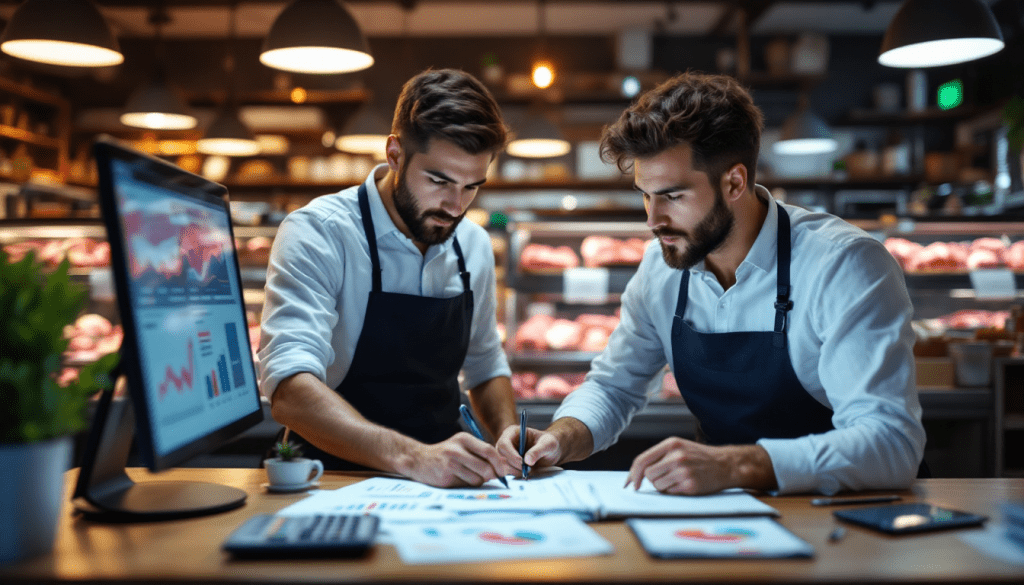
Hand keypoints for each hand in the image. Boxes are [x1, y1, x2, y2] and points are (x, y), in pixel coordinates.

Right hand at [400, 432, 509, 487]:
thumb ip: (479, 453)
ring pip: (478, 479)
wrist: (418, 459)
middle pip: (486, 467)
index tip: (502, 472)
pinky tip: (458, 479)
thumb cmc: (445, 455)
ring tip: (468, 476)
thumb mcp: (461, 446)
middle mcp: (457, 449)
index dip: (499, 464)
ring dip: (478, 481)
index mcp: (464, 439)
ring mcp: (450, 463)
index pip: (489, 451)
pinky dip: (467, 485)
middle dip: (491, 476)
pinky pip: (466, 485)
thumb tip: (502, 467)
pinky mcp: (446, 476)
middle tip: (489, 478)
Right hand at [495, 424, 563, 475]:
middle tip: (526, 470)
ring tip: (527, 472)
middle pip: (500, 456)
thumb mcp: (547, 444)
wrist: (551, 452)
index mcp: (513, 432)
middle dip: (512, 465)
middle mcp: (507, 443)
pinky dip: (514, 476)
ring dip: (513, 472)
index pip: (504, 443)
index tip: (522, 463)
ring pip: (501, 466)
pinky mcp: (508, 465)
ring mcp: (506, 454)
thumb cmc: (549, 442)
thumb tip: (527, 460)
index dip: (511, 455)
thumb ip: (538, 450)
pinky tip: (524, 475)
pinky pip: (506, 472)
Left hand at [625, 437, 774, 494]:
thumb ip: (659, 456)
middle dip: (652, 480)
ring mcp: (683, 471)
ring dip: (663, 486)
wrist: (725, 464)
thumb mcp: (679, 447)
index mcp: (671, 444)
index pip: (642, 460)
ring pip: (658, 485)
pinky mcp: (690, 485)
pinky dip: (674, 491)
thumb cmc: (699, 456)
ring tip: (677, 479)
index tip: (629, 483)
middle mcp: (676, 456)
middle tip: (666, 478)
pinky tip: (685, 484)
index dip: (632, 474)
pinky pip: (670, 492)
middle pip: (648, 475)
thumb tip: (636, 474)